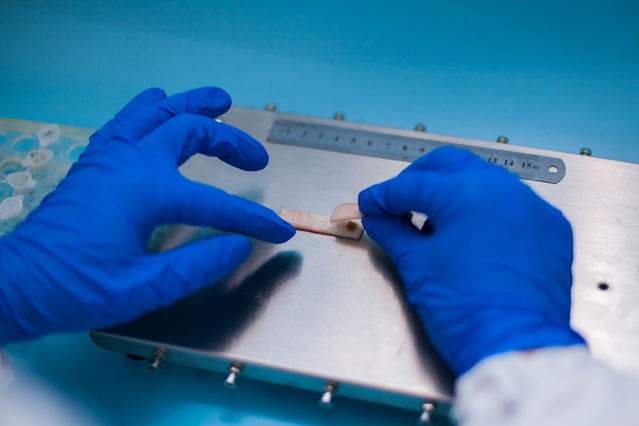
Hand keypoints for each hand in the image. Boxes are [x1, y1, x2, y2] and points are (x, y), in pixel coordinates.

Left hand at [0, 87, 294, 342]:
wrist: (16, 283)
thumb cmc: (77, 287)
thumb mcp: (143, 288)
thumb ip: (197, 265)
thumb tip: (239, 246)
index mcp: (146, 192)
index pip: (216, 203)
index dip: (253, 218)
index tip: (277, 230)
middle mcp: (129, 163)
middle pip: (189, 132)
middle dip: (230, 142)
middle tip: (256, 157)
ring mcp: (108, 157)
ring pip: (157, 113)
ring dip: (191, 104)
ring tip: (218, 100)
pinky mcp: (94, 162)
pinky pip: (127, 122)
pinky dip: (150, 110)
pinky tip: (157, 105)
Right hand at [358, 146, 583, 375]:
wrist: (515, 347)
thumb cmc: (465, 308)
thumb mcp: (417, 266)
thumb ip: (394, 232)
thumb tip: (378, 219)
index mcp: (466, 193)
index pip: (412, 184)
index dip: (383, 195)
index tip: (369, 204)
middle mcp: (504, 189)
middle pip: (451, 165)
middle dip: (419, 178)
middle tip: (398, 200)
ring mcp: (533, 207)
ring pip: (485, 181)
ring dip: (455, 192)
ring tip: (434, 222)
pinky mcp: (553, 230)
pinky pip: (513, 206)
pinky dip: (488, 212)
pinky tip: (473, 236)